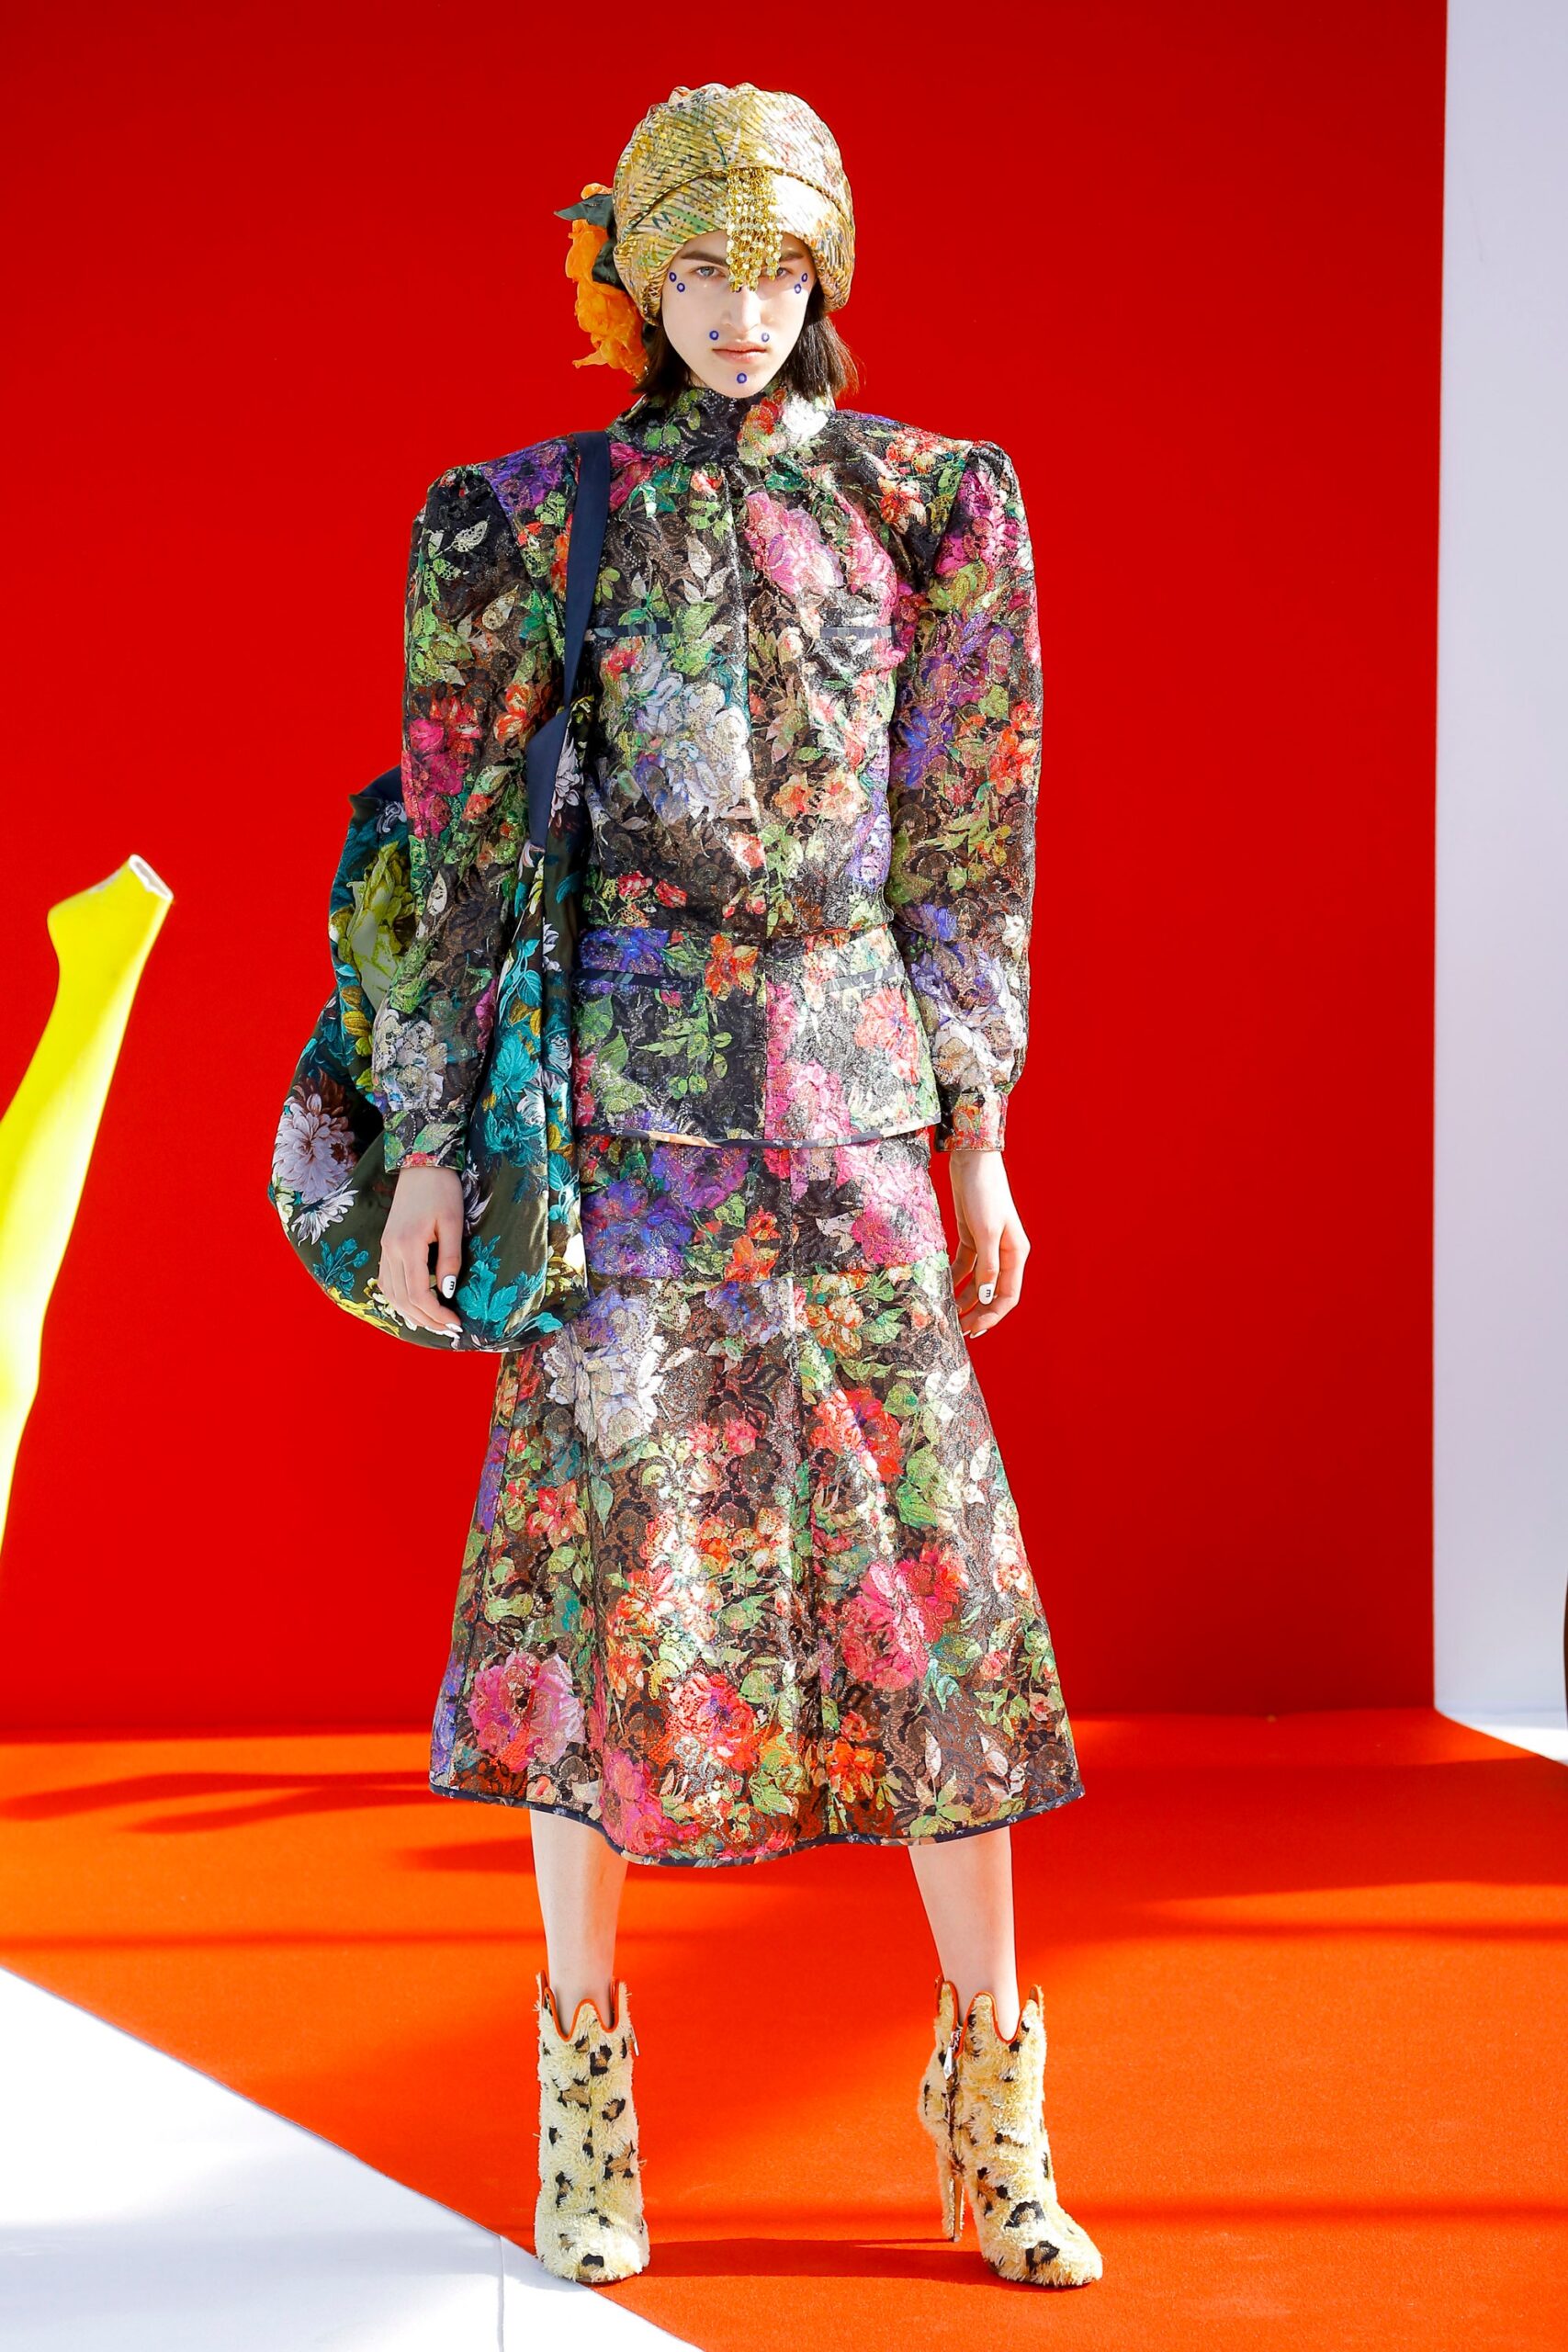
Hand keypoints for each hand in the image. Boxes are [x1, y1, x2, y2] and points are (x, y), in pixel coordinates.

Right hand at [378, 1165, 464, 1335]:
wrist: (421, 1165)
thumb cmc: (442, 1191)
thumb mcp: (453, 1223)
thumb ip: (450, 1258)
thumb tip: (447, 1292)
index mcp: (407, 1245)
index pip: (418, 1293)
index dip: (437, 1314)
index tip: (456, 1324)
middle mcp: (391, 1250)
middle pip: (403, 1299)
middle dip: (427, 1320)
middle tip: (450, 1330)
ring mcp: (385, 1248)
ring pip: (391, 1294)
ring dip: (412, 1313)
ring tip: (435, 1324)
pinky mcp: (386, 1245)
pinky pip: (387, 1282)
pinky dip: (400, 1299)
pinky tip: (416, 1307)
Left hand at [948, 1148, 1028, 1339]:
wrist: (972, 1161)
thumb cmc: (983, 1193)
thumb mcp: (985, 1231)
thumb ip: (988, 1265)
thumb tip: (988, 1296)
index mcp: (1015, 1254)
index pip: (1008, 1295)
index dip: (992, 1316)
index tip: (974, 1331)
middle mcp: (1004, 1253)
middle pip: (993, 1293)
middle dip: (978, 1313)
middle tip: (957, 1330)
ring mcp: (988, 1245)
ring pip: (978, 1282)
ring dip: (966, 1300)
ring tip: (948, 1315)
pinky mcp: (971, 1237)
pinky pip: (965, 1267)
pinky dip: (955, 1279)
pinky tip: (942, 1289)